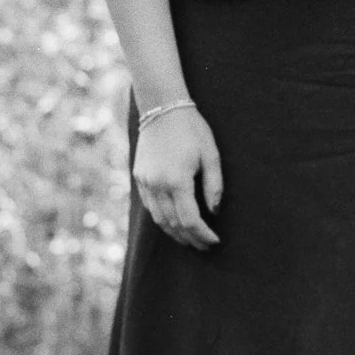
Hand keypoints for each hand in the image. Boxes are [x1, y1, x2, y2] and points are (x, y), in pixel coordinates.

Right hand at [133, 105, 222, 249]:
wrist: (162, 107)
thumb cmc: (192, 129)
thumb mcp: (211, 155)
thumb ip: (214, 186)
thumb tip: (214, 212)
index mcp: (177, 180)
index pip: (190, 220)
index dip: (203, 235)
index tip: (215, 241)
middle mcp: (157, 184)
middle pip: (173, 224)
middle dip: (191, 239)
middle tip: (205, 246)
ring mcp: (145, 182)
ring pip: (159, 219)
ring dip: (175, 233)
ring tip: (191, 240)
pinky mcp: (139, 177)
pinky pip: (150, 207)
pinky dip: (163, 219)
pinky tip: (175, 223)